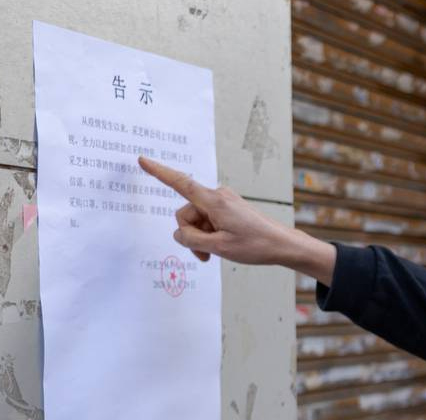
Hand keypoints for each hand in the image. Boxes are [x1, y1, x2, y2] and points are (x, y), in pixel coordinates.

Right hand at [138, 156, 333, 282]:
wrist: (282, 245)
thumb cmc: (255, 245)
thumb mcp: (218, 247)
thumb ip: (191, 239)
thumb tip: (179, 233)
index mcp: (214, 201)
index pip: (180, 183)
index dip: (159, 172)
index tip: (143, 160)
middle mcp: (218, 196)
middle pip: (186, 214)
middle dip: (190, 235)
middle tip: (206, 254)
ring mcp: (224, 202)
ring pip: (197, 221)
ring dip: (201, 238)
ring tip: (215, 253)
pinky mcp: (228, 209)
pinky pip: (208, 221)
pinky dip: (209, 235)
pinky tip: (220, 247)